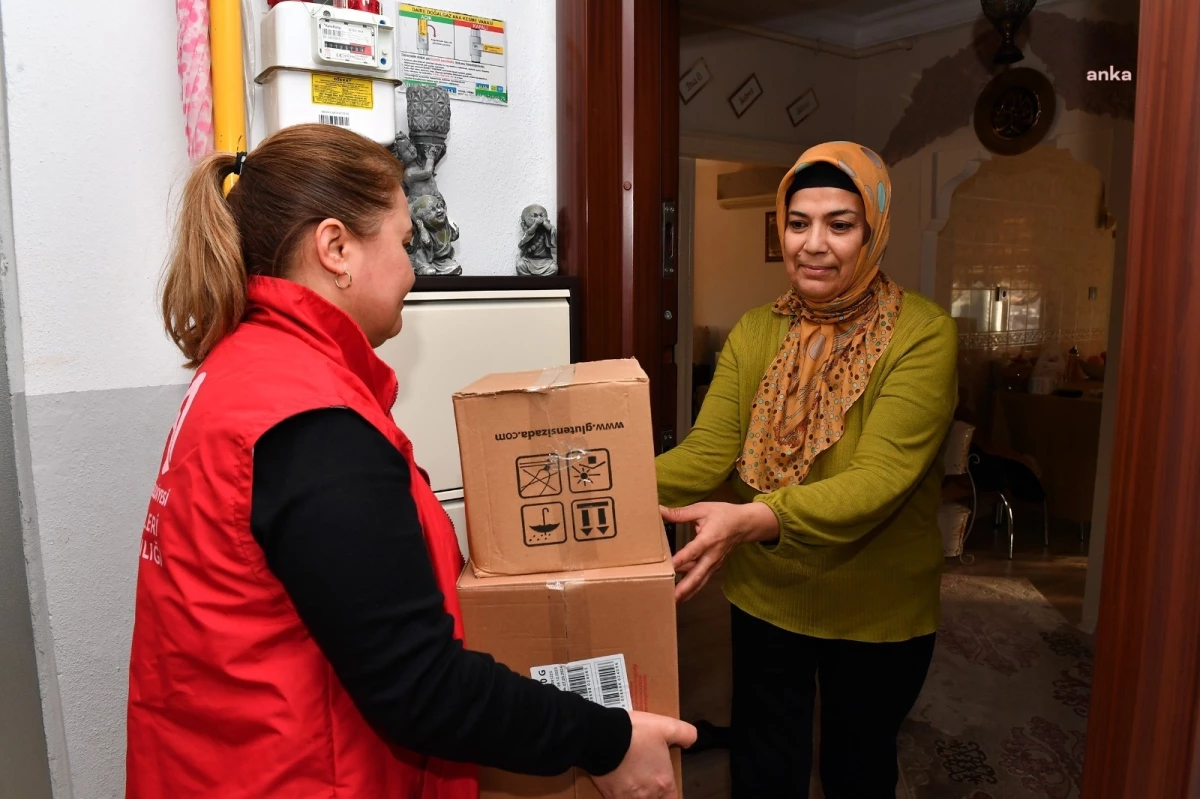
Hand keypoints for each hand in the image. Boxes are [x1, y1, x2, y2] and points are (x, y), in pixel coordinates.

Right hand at [591, 711, 695, 798]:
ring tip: (634, 781)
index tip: (665, 788)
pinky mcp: (611, 795)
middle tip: (647, 779)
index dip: (670, 794)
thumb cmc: (635, 733)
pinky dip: (622, 794)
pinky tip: (619, 784)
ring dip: (637, 794)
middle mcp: (648, 794)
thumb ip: (685, 734)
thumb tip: (691, 741)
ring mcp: (628, 797)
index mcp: (664, 782)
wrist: (602, 736)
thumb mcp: (665, 726)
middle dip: (653, 794)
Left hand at [661, 502, 778, 602]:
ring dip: (687, 592)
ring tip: (673, 602)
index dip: (682, 560)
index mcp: (709, 538)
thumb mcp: (702, 509)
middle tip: (671, 597)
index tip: (669, 568)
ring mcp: (715, 563)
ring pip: (700, 580)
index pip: (693, 551)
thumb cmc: (724, 515)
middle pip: (698, 574)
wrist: (745, 525)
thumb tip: (660, 511)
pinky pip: (702, 579)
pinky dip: (692, 588)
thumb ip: (680, 513)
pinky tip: (680, 594)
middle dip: (685, 588)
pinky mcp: (714, 567)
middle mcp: (713, 554)